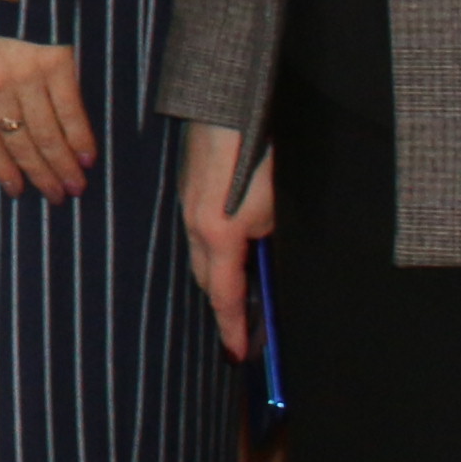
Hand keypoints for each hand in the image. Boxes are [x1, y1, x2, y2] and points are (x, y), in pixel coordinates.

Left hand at [0, 28, 98, 200]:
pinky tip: (89, 156)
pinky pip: (69, 111)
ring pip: (45, 133)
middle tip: (57, 195)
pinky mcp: (55, 64)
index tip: (16, 190)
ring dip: (62, 164)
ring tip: (75, 185)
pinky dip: (80, 137)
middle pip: (18, 141)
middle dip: (39, 173)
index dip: (1, 166)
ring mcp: (25, 75)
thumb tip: (7, 119)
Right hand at [180, 123, 272, 359]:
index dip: (232, 328)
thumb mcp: (272, 206)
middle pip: (207, 280)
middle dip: (225, 305)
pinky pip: (199, 232)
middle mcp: (195, 226)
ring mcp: (188, 206)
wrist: (224, 107)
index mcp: (218, 236)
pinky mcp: (190, 190)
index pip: (224, 296)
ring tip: (241, 288)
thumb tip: (258, 249)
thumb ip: (262, 237)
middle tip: (244, 327)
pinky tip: (231, 243)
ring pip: (202, 255)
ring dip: (219, 275)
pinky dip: (214, 249)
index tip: (238, 353)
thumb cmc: (255, 153)